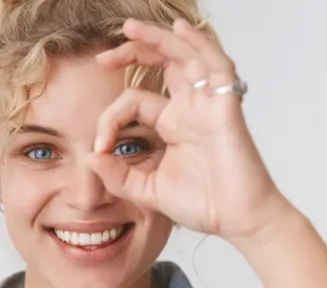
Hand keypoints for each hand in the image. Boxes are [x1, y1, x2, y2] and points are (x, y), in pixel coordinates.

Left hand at [92, 18, 292, 244]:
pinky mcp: (226, 107)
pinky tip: (181, 29)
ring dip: (159, 38)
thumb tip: (88, 158)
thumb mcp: (148, 191)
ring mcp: (208, 105)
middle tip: (103, 55)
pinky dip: (200, 44)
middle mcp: (190, 109)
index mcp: (173, 125)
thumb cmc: (204, 205)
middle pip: (162, 63)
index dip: (110, 118)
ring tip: (131, 28)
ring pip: (185, 56)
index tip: (98, 147)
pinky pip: (216, 66)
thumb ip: (118, 176)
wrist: (238, 220)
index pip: (134, 101)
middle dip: (133, 51)